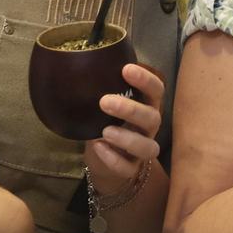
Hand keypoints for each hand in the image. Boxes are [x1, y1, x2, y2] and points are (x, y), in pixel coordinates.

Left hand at [85, 63, 163, 194]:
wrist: (105, 158)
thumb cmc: (107, 121)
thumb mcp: (106, 104)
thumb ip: (102, 87)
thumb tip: (76, 64)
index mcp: (146, 105)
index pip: (156, 90)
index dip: (145, 80)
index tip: (126, 70)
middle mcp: (149, 127)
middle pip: (153, 117)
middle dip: (131, 109)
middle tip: (105, 102)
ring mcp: (142, 149)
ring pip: (148, 147)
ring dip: (127, 138)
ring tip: (104, 131)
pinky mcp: (131, 169)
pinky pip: (128, 168)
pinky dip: (114, 159)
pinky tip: (98, 148)